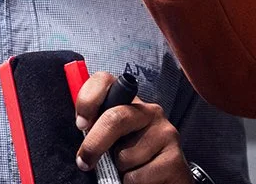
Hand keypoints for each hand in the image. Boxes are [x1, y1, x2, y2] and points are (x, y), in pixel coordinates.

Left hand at [74, 71, 190, 183]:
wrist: (165, 181)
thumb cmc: (133, 162)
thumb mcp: (112, 142)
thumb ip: (97, 130)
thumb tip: (81, 129)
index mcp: (129, 104)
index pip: (105, 82)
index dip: (88, 99)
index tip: (81, 124)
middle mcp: (150, 112)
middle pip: (115, 118)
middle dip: (95, 144)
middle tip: (85, 162)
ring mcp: (165, 133)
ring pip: (125, 156)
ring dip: (119, 171)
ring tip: (130, 170)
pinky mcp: (174, 159)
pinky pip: (138, 176)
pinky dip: (132, 183)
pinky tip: (143, 180)